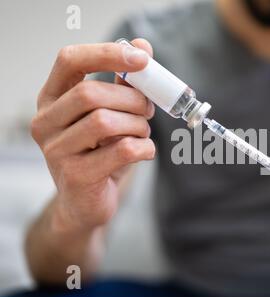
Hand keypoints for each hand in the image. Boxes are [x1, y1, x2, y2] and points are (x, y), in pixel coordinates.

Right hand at [31, 39, 155, 232]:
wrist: (85, 203)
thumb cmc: (100, 154)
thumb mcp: (111, 115)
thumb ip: (124, 83)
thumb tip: (142, 46)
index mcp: (52, 98)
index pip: (69, 60)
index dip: (107, 54)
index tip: (142, 59)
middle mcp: (46, 122)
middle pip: (92, 93)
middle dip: (132, 99)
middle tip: (148, 110)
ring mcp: (56, 151)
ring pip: (106, 121)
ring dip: (138, 125)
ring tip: (142, 133)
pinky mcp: (75, 176)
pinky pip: (122, 150)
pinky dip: (144, 148)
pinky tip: (144, 151)